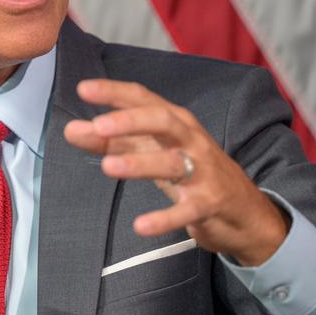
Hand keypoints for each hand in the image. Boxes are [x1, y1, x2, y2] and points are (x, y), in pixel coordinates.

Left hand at [63, 79, 288, 265]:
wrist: (244, 211)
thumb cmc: (190, 172)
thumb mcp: (151, 152)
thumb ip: (111, 142)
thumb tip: (71, 130)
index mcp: (174, 122)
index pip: (143, 99)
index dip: (114, 92)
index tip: (83, 88)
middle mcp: (189, 139)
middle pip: (162, 120)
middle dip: (130, 120)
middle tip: (98, 125)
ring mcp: (202, 171)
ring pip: (172, 162)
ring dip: (140, 164)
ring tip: (108, 168)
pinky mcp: (209, 203)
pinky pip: (186, 210)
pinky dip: (164, 218)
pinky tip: (140, 226)